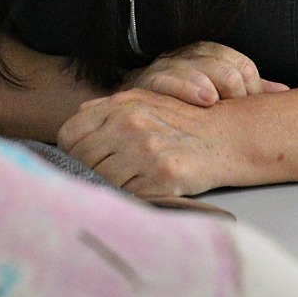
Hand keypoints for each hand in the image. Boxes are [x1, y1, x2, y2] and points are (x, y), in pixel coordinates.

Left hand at [58, 89, 233, 197]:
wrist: (228, 136)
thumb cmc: (184, 122)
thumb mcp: (146, 101)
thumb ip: (108, 109)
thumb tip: (77, 118)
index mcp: (121, 104)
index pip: (69, 135)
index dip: (73, 150)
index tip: (86, 158)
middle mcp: (130, 124)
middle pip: (82, 161)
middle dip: (91, 170)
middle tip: (110, 172)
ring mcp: (145, 151)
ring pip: (102, 181)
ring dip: (112, 184)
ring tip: (131, 179)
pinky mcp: (161, 176)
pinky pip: (127, 195)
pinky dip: (133, 194)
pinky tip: (147, 185)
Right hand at [124, 41, 287, 106]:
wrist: (134, 110)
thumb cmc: (182, 104)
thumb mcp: (218, 96)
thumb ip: (249, 92)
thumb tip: (284, 93)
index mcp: (211, 56)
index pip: (242, 66)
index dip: (252, 87)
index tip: (252, 108)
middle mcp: (191, 56)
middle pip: (223, 67)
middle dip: (234, 90)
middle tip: (237, 111)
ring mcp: (169, 67)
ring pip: (197, 69)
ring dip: (210, 85)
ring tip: (215, 101)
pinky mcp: (148, 82)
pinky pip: (168, 80)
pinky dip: (186, 89)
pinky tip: (201, 100)